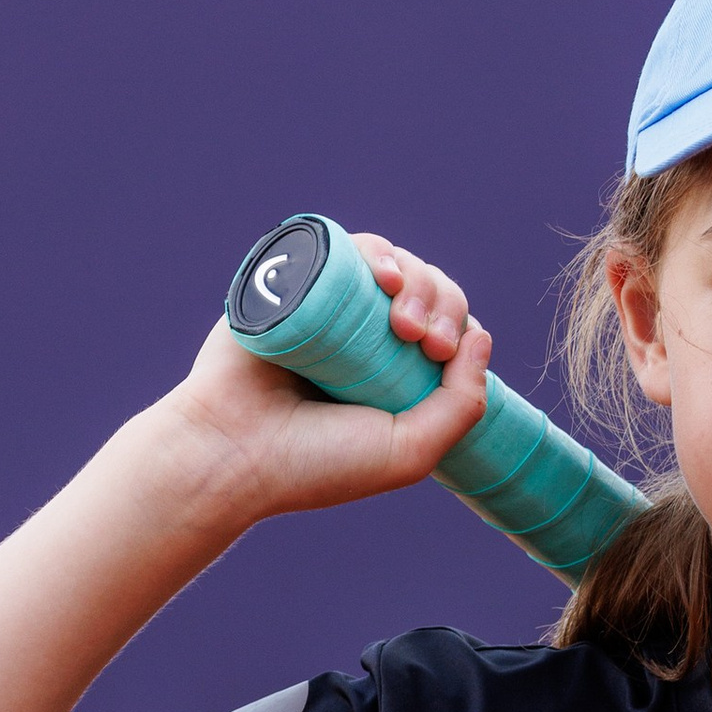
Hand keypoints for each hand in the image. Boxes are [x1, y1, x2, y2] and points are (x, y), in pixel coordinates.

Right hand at [156, 233, 491, 524]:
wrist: (230, 452)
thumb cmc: (315, 464)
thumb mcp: (410, 451)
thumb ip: (461, 405)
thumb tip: (481, 334)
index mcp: (390, 374)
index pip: (443, 327)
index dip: (456, 325)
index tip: (438, 355)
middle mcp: (361, 337)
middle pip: (424, 289)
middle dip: (440, 302)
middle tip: (422, 339)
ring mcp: (326, 308)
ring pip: (389, 264)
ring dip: (413, 276)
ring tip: (400, 314)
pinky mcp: (290, 285)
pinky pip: (339, 247)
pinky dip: (372, 251)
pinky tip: (382, 275)